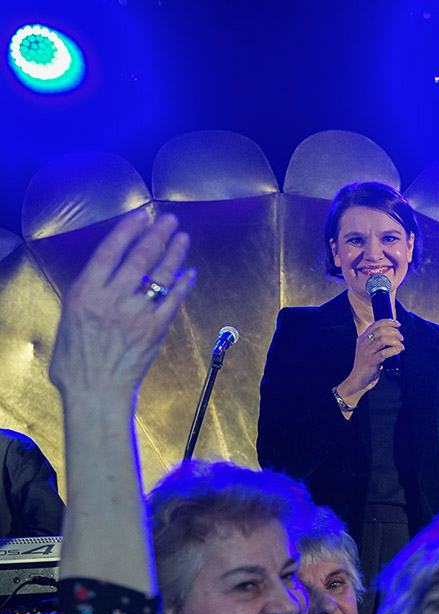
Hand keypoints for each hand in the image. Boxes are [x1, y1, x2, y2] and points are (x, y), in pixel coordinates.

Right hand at [49, 210, 193, 402]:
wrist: (97, 392)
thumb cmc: (76, 362)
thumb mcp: (67, 320)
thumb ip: (87, 296)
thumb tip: (101, 279)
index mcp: (84, 294)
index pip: (109, 251)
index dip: (128, 230)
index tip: (141, 215)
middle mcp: (111, 299)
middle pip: (140, 257)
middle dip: (157, 234)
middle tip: (170, 219)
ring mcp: (136, 314)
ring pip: (160, 275)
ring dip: (174, 253)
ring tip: (182, 237)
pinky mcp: (156, 329)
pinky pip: (174, 300)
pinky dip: (183, 283)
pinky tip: (189, 272)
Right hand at [342, 318, 404, 394]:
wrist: (358, 380)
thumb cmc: (366, 365)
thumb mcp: (369, 349)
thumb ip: (377, 341)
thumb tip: (392, 334)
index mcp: (362, 338)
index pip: (376, 324)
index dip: (388, 322)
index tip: (398, 324)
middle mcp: (363, 343)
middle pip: (380, 330)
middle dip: (394, 332)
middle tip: (401, 338)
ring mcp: (366, 352)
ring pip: (382, 339)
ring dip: (395, 341)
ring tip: (401, 345)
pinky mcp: (371, 361)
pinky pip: (384, 352)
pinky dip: (393, 350)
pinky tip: (399, 350)